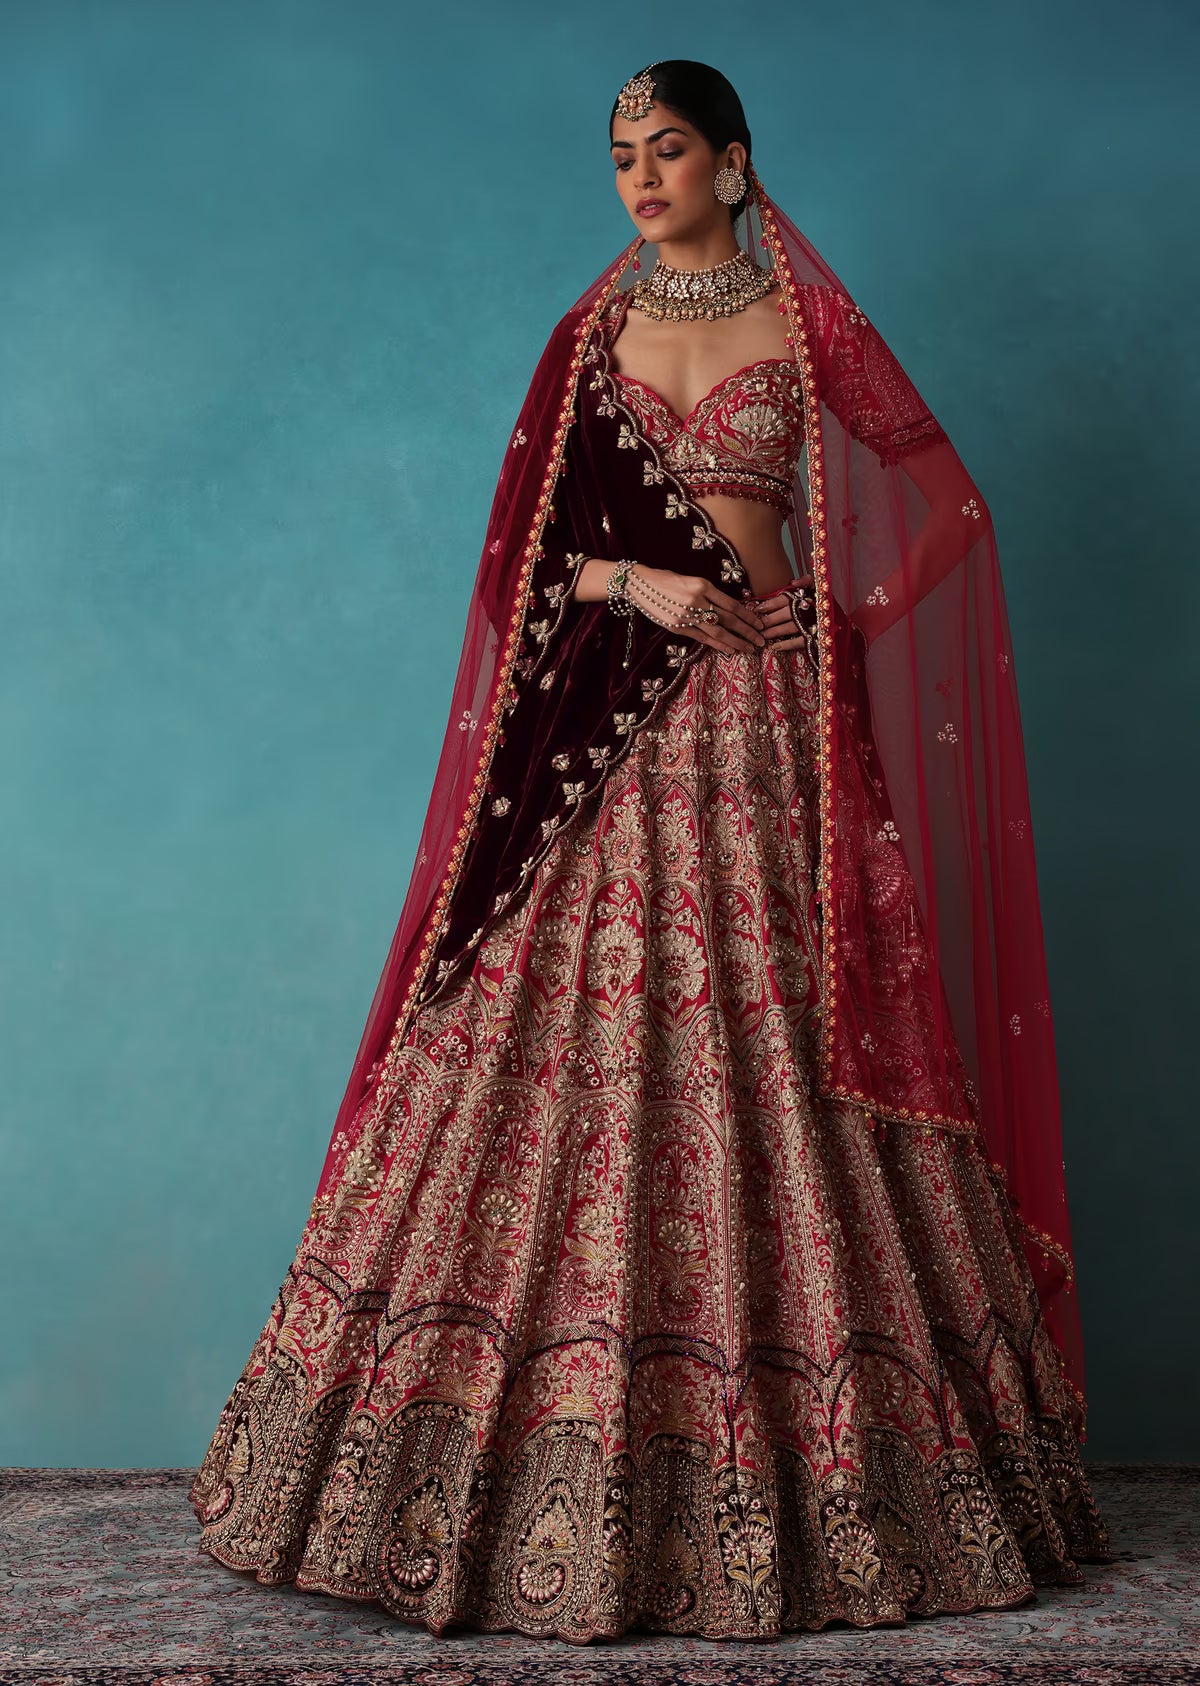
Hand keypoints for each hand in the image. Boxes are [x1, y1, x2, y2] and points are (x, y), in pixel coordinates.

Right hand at [625, 566, 765, 654]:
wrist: (639, 584)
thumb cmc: (667, 579)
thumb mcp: (691, 580)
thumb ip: (709, 594)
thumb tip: (730, 608)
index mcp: (703, 585)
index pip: (732, 605)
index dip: (748, 616)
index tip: (759, 624)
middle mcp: (697, 601)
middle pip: (729, 620)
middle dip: (747, 632)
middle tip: (761, 641)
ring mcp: (686, 616)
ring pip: (717, 632)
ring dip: (736, 642)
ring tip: (748, 650)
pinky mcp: (677, 627)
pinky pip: (702, 638)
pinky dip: (717, 645)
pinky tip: (729, 650)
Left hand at [758, 574, 816, 654]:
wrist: (838, 618)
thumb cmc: (824, 601)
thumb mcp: (817, 587)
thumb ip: (806, 581)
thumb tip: (793, 582)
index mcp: (806, 597)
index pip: (784, 599)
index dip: (770, 604)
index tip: (758, 609)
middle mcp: (808, 610)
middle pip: (785, 614)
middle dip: (769, 620)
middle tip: (757, 625)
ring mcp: (811, 624)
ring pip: (789, 628)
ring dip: (774, 632)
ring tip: (762, 635)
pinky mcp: (815, 637)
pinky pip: (799, 642)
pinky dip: (786, 645)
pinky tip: (775, 646)